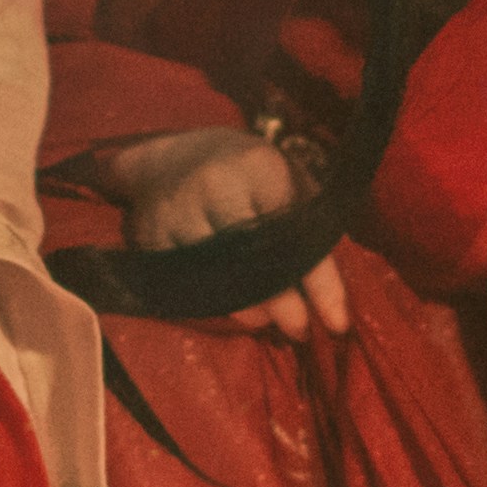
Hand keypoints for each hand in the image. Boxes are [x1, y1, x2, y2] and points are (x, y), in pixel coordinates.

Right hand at [90, 125, 349, 340]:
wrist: (173, 158)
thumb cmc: (247, 177)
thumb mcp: (287, 188)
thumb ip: (310, 238)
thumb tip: (334, 313)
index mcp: (259, 166)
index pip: (295, 235)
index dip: (318, 283)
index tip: (337, 323)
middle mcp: (215, 184)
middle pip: (255, 261)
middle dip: (283, 304)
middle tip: (300, 329)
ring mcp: (178, 209)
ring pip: (219, 278)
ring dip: (247, 308)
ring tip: (265, 319)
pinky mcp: (150, 233)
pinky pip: (187, 284)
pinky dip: (212, 302)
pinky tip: (229, 305)